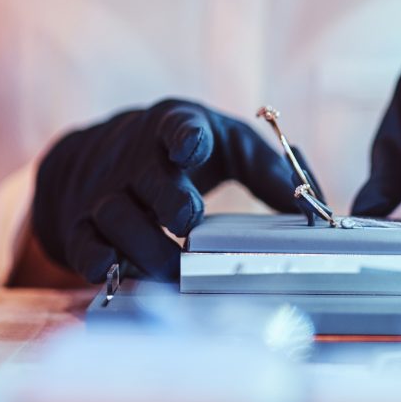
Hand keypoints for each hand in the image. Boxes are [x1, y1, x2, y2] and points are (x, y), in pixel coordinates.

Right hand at [31, 100, 303, 281]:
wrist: (98, 154)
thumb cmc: (183, 151)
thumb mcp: (228, 145)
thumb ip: (271, 172)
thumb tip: (319, 214)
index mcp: (175, 129)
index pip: (179, 126)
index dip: (185, 137)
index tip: (188, 148)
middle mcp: (136, 158)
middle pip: (148, 178)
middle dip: (169, 201)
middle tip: (189, 225)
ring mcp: (105, 191)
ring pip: (116, 216)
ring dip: (144, 247)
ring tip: (172, 271)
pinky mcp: (81, 224)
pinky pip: (84, 244)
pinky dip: (99, 263)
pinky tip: (118, 275)